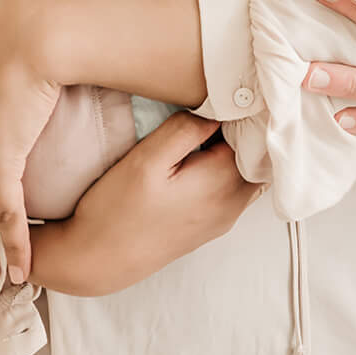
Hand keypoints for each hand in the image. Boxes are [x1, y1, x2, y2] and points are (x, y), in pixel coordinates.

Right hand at [31, 110, 261, 296]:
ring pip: (249, 171)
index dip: (240, 109)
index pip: (252, 132)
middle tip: (216, 106)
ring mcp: (225, 218)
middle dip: (243, 128)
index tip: (223, 93)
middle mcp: (233, 203)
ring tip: (208, 131)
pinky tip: (202, 158)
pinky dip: (230, 169)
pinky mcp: (212, 225)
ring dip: (236, 149)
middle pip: (257, 153)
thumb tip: (218, 111)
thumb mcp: (147, 159)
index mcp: (223, 182)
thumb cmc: (117, 209)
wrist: (97, 261)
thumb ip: (186, 130)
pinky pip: (236, 189)